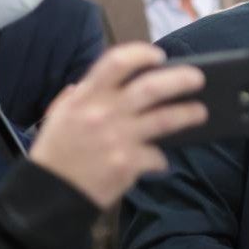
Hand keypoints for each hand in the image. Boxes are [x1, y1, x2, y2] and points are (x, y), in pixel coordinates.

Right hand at [31, 43, 207, 208]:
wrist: (48, 195)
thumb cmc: (55, 152)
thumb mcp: (59, 115)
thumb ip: (79, 95)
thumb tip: (100, 80)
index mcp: (85, 97)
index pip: (117, 62)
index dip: (142, 54)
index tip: (159, 56)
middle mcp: (103, 113)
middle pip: (152, 87)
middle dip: (181, 79)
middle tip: (197, 78)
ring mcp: (118, 138)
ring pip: (165, 119)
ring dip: (188, 114)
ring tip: (201, 112)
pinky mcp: (127, 164)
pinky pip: (157, 156)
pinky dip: (160, 159)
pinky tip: (159, 161)